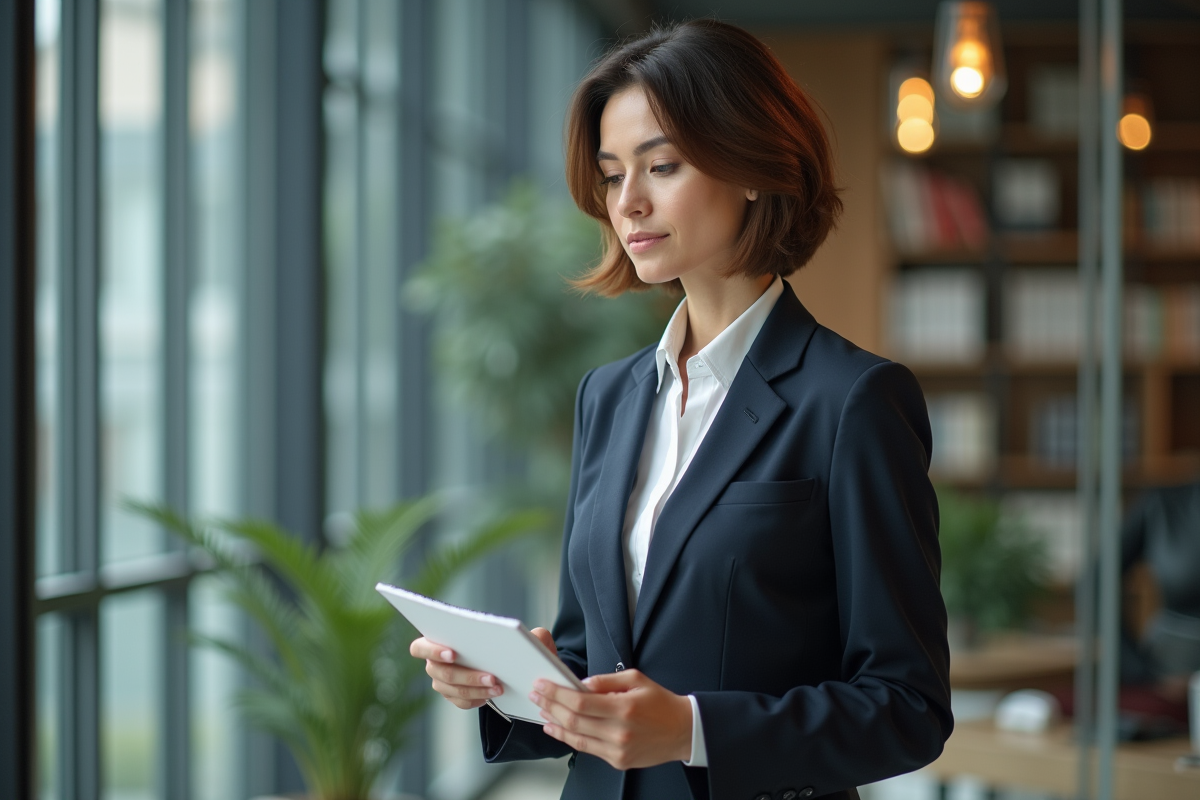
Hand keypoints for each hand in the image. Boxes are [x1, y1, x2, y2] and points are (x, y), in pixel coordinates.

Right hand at [409, 636, 501, 709]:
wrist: (474, 652)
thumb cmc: (470, 638)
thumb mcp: (467, 633)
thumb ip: (468, 635)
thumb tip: (488, 640)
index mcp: (428, 645)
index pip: (419, 649)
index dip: (433, 652)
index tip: (453, 654)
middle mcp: (432, 666)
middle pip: (446, 674)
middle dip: (471, 677)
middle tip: (491, 677)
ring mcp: (439, 683)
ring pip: (456, 690)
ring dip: (479, 690)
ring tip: (497, 688)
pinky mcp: (450, 695)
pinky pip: (462, 702)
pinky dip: (478, 698)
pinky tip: (490, 694)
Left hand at [530, 668, 692, 769]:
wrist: (683, 731)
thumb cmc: (661, 703)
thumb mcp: (636, 679)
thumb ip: (606, 681)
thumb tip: (581, 684)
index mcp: (624, 708)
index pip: (580, 701)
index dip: (557, 693)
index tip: (543, 685)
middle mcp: (619, 732)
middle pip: (574, 720)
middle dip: (551, 706)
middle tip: (538, 695)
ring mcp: (618, 750)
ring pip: (576, 738)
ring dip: (555, 724)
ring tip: (543, 711)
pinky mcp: (618, 761)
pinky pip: (587, 749)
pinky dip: (569, 739)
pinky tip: (558, 728)